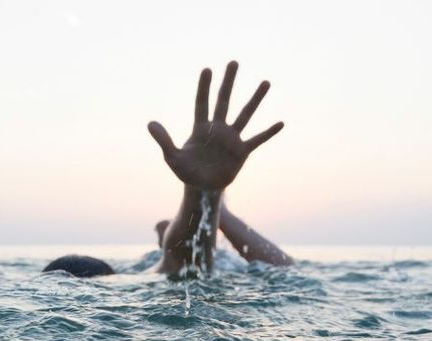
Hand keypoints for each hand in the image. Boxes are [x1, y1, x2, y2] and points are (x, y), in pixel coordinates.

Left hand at [147, 61, 283, 190]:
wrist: (203, 187)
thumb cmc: (186, 171)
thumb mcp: (172, 157)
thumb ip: (164, 140)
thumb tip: (150, 123)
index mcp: (201, 128)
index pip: (202, 103)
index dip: (204, 87)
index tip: (207, 69)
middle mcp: (217, 129)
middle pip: (224, 101)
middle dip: (228, 82)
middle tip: (234, 62)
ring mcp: (231, 139)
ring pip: (245, 115)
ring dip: (255, 99)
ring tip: (266, 82)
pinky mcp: (242, 152)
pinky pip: (257, 140)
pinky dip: (268, 132)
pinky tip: (280, 123)